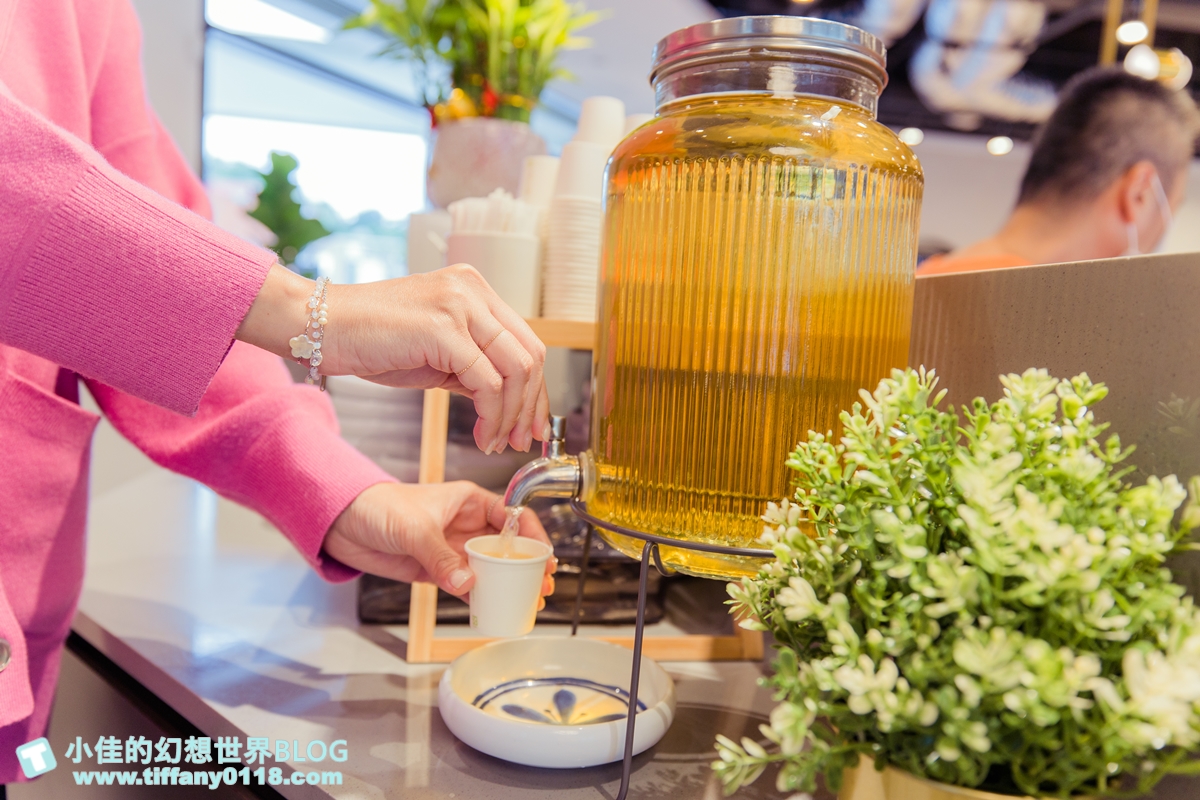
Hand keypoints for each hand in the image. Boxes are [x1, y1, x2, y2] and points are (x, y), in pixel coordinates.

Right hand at [239, 264, 549, 452]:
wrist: (317, 326)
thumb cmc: (368, 339)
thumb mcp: (434, 352)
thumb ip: (472, 365)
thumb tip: (505, 400)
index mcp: (473, 289)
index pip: (525, 340)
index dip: (535, 388)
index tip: (530, 423)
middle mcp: (472, 290)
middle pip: (530, 354)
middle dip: (531, 405)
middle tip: (521, 440)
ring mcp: (460, 305)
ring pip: (515, 369)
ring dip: (512, 416)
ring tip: (496, 442)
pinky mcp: (443, 329)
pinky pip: (487, 382)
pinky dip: (491, 416)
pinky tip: (481, 435)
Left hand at [322, 482, 555, 602]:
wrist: (344, 523)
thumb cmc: (380, 507)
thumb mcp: (415, 529)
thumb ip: (441, 557)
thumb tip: (467, 584)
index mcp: (470, 502)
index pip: (513, 516)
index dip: (532, 536)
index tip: (545, 556)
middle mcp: (467, 525)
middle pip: (508, 547)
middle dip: (527, 566)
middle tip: (543, 586)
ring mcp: (453, 549)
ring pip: (491, 569)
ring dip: (509, 585)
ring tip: (528, 601)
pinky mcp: (438, 570)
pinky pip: (467, 586)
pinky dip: (480, 598)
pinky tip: (494, 610)